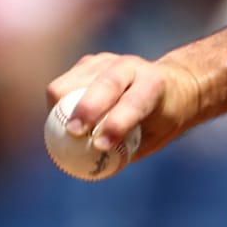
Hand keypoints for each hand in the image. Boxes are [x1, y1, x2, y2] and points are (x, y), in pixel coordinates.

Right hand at [46, 53, 205, 159]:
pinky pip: (62, 86)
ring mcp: (106, 62)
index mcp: (154, 84)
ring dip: (62, 108)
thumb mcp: (155, 138)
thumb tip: (92, 164)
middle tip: (74, 133)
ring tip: (66, 132)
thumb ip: (127, 148)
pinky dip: (57, 106)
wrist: (169, 86)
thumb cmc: (161, 120)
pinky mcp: (86, 64)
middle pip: (104, 85)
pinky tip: (62, 121)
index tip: (100, 146)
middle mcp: (130, 67)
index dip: (116, 123)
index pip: (134, 101)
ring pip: (73, 82)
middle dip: (86, 109)